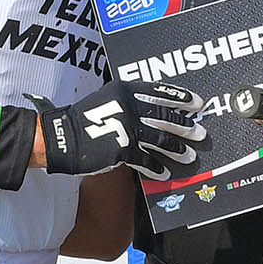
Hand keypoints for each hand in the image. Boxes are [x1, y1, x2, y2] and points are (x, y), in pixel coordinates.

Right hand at [38, 80, 204, 179]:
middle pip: (165, 116)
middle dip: (185, 126)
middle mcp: (129, 106)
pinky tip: (164, 173)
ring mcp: (126, 127)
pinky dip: (156, 168)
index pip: (160, 91)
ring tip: (189, 156)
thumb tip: (156, 112)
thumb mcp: (108, 99)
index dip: (180, 98)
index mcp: (126, 90)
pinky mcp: (122, 149)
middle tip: (200, 133)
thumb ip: (131, 101)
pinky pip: (145, 160)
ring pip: (160, 139)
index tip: (196, 104)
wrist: (62, 137)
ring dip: (177, 149)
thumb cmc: (84, 119)